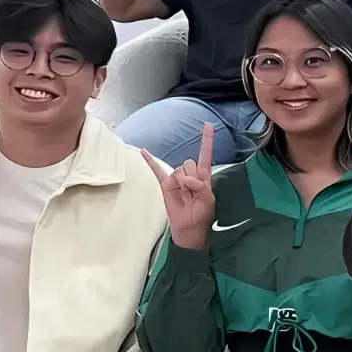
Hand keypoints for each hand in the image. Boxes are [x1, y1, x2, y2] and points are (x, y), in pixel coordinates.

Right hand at [143, 123, 217, 249]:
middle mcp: (190, 174)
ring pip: (179, 170)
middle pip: (190, 164)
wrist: (189, 227)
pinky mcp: (166, 184)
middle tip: (194, 194)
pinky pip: (157, 170)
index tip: (208, 124)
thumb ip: (200, 186)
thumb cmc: (202, 214)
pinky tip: (143, 151)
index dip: (207, 140)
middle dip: (193, 178)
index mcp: (204, 176)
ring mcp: (177, 179)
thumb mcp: (208, 199)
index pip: (206, 154)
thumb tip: (185, 179)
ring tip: (185, 196)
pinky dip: (150, 161)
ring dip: (183, 183)